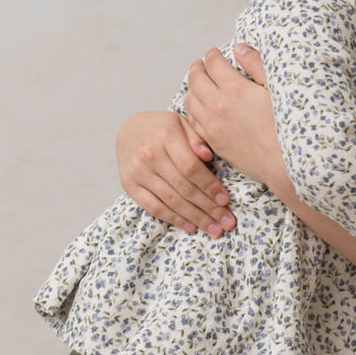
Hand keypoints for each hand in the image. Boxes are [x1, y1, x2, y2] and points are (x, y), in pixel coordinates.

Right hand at [116, 111, 234, 235]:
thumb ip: (198, 138)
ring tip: (214, 229)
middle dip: (208, 208)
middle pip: (183, 188)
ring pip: (171, 201)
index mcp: (167, 136)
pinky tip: (191, 226)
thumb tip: (208, 156)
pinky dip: (173, 219)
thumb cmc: (165, 129)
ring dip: (195, 218)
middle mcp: (150, 155)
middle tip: (226, 223)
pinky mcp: (129, 185)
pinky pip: (153, 207)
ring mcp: (137, 172)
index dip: (210, 186)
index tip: (226, 200)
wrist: (130, 130)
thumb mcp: (184, 124)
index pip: (191, 167)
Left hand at [185, 45, 286, 194]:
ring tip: (197, 82)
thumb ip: (256, 65)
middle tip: (201, 63)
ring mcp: (212, 125)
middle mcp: (217, 106)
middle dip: (197, 67)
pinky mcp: (212, 142)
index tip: (214, 52)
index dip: (213, 55)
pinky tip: (198, 106)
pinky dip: (191, 108)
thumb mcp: (277, 89)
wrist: (284, 165)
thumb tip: (239, 48)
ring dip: (191, 87)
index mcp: (234, 89)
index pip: (213, 64)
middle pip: (196, 79)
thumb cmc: (287, 126)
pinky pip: (192, 120)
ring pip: (190, 99)